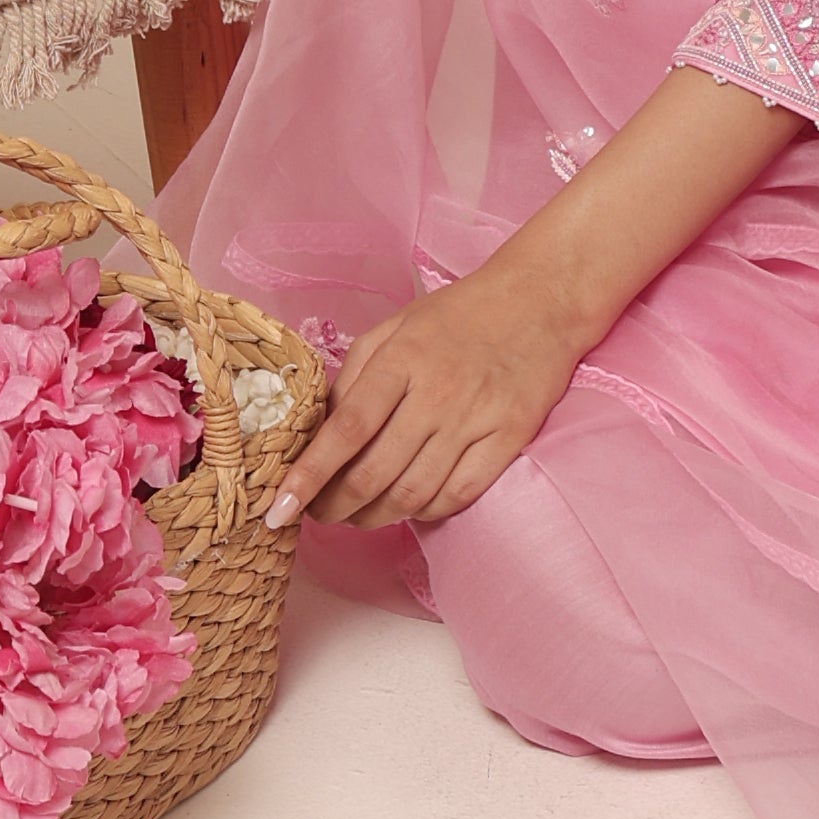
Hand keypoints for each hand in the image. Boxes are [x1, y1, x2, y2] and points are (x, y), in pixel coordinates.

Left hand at [264, 258, 585, 532]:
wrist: (538, 301)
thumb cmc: (458, 315)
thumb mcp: (396, 327)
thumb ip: (356, 374)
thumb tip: (320, 431)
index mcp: (403, 358)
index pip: (346, 429)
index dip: (310, 474)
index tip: (280, 506)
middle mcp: (438, 392)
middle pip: (375, 473)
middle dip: (336, 507)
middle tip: (317, 517)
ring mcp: (476, 419)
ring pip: (413, 494)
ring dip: (375, 517)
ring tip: (357, 517)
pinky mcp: (508, 439)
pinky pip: (456, 496)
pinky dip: (425, 512)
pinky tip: (409, 506)